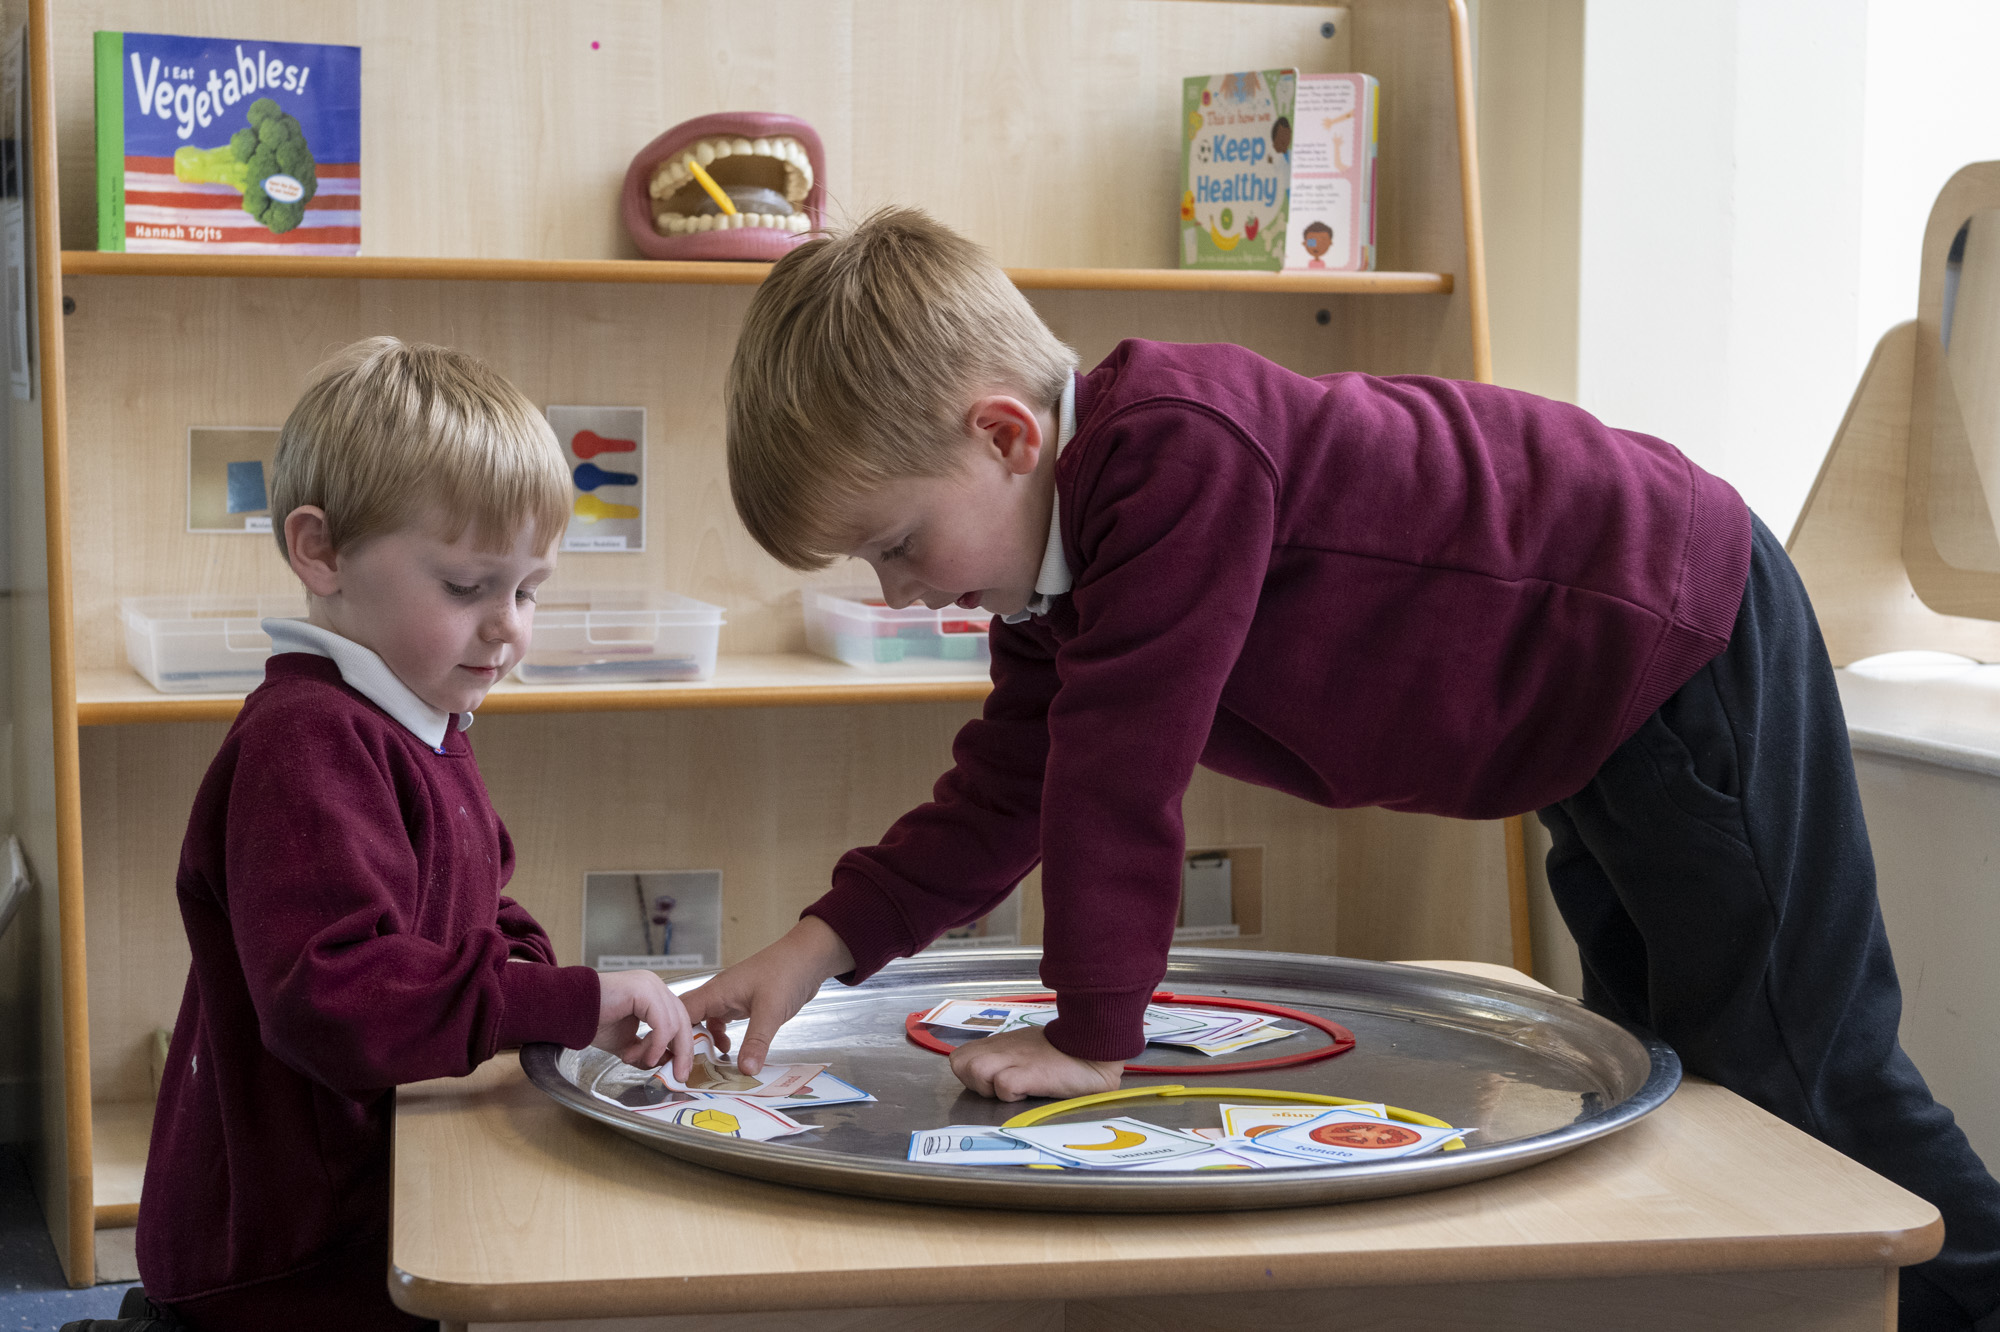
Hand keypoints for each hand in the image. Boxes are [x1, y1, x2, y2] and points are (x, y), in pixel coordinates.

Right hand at [593, 969, 694, 1079]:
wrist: (568, 1011)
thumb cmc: (591, 1021)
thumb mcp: (626, 1043)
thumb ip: (647, 1050)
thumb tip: (666, 1062)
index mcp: (652, 994)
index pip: (679, 1019)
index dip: (683, 1045)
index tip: (680, 1070)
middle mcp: (655, 986)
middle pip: (682, 1020)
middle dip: (682, 1051)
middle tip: (679, 1075)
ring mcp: (650, 985)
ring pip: (675, 1023)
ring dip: (659, 1050)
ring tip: (642, 1061)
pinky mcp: (643, 991)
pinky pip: (662, 1023)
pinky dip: (656, 1044)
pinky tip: (643, 1056)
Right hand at [680, 916, 854, 1074]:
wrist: (808, 957)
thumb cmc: (787, 973)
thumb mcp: (771, 1011)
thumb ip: (756, 1041)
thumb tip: (745, 1070)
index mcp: (716, 991)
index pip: (680, 1014)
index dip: (671, 1037)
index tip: (669, 1061)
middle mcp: (718, 993)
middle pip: (687, 1018)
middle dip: (682, 1042)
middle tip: (681, 1068)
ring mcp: (729, 997)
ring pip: (704, 1021)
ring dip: (701, 1041)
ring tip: (702, 1064)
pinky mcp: (742, 1002)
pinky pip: (720, 1021)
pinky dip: (719, 1036)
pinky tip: (727, 1049)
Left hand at [949, 1025, 1124, 1101]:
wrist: (1095, 1046)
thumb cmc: (1066, 1053)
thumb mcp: (1029, 1050)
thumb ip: (1008, 1059)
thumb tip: (995, 1077)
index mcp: (1001, 1044)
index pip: (960, 1058)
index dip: (971, 1074)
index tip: (993, 1083)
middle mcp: (1002, 1048)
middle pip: (960, 1064)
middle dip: (975, 1082)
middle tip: (1000, 1087)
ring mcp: (1014, 1059)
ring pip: (975, 1071)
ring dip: (990, 1088)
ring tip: (1015, 1090)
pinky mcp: (1029, 1073)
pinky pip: (1003, 1086)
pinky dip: (1012, 1094)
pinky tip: (1029, 1092)